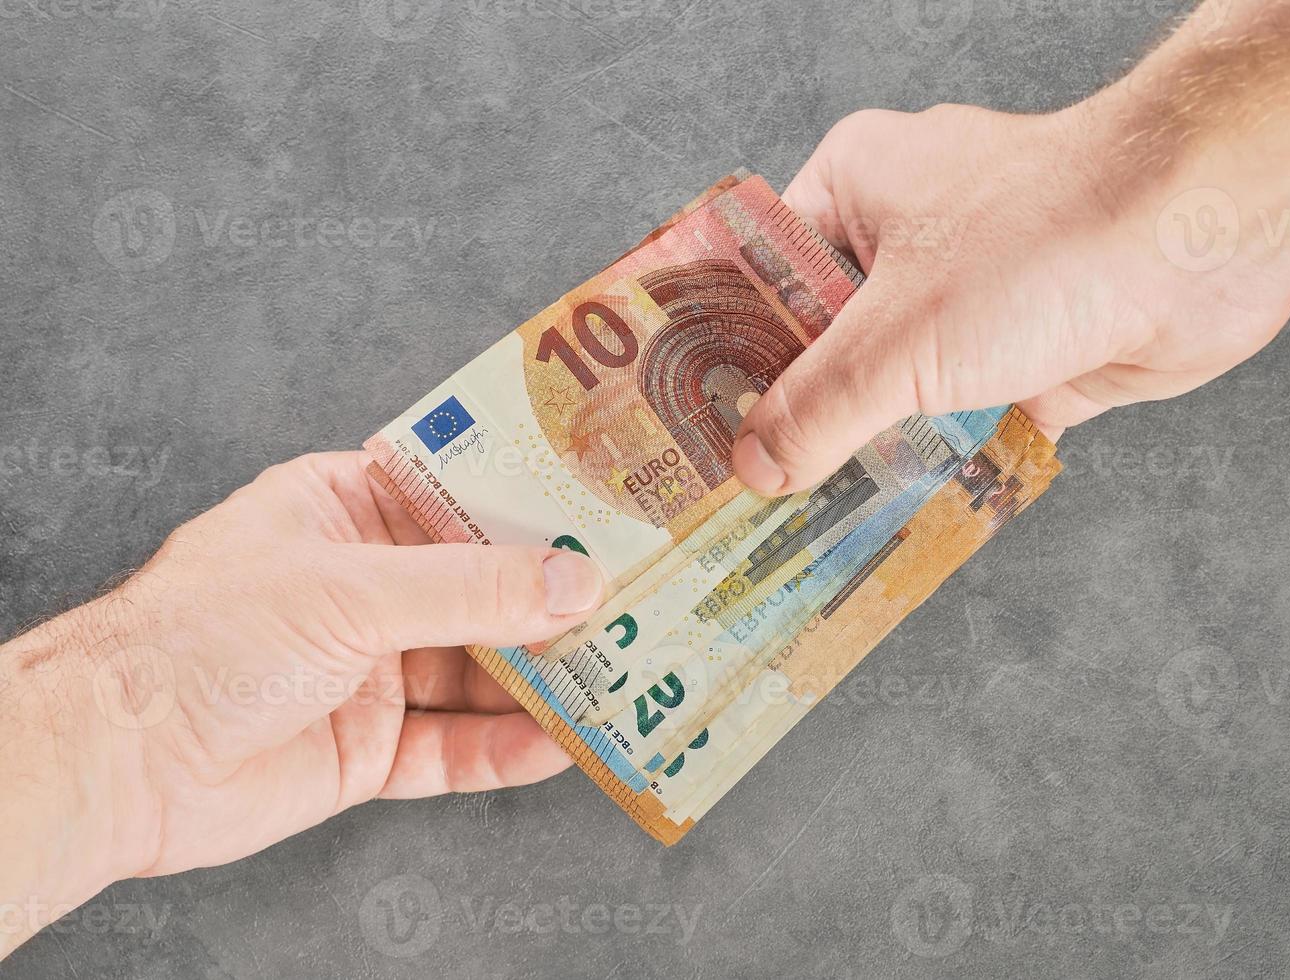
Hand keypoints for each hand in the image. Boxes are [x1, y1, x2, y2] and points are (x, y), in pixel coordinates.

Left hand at [1, 451, 603, 953]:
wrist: (117, 762)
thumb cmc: (202, 639)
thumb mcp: (347, 589)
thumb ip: (469, 588)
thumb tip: (574, 583)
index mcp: (344, 510)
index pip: (457, 493)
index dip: (531, 502)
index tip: (607, 505)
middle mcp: (363, 585)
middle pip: (481, 587)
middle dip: (553, 599)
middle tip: (639, 597)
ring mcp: (369, 667)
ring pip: (479, 670)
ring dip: (545, 678)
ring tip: (623, 673)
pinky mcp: (369, 745)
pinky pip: (455, 747)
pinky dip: (508, 748)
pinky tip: (564, 743)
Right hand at [732, 0, 1289, 495]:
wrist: (1206, 237)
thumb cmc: (1047, 238)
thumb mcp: (898, 336)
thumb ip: (816, 409)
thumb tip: (756, 469)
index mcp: (858, 191)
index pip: (760, 272)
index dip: (721, 346)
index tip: (686, 417)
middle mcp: (913, 241)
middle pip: (828, 341)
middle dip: (794, 415)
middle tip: (741, 488)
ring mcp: (978, 300)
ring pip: (900, 388)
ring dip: (869, 450)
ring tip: (803, 524)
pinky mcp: (1035, 355)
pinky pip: (966, 422)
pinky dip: (941, 467)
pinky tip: (895, 524)